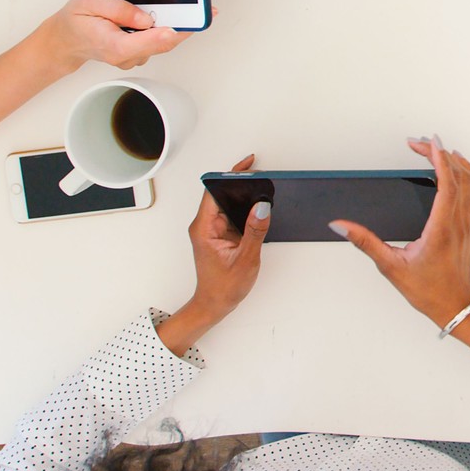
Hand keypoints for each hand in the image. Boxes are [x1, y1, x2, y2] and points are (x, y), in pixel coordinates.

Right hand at [37, 0, 194, 71]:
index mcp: (114, 45)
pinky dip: (165, 27)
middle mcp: (127, 56)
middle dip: (185, 26)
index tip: (188, 23)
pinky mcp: (139, 53)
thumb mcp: (89, 3)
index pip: (146, 42)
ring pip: (163, 42)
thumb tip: (145, 17)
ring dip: (176, 24)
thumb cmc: (76, 21)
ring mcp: (134, 57)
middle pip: (164, 43)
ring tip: (186, 5)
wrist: (65, 40)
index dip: (170, 33)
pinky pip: (158, 41)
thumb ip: (118, 9)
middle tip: (206, 10)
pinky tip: (166, 13)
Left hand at [184, 153, 270, 320]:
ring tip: (264, 195)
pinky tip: (259, 212)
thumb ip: (255, 231)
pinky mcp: (220, 233)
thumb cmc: (223, 287)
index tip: (247, 166)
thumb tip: (263, 207)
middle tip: (263, 179)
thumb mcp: (245, 259)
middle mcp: (205, 225)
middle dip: (243, 184)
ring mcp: (212, 229)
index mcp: (204, 228)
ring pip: (229, 203)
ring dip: (245, 199)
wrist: (214, 304)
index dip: (230, 175)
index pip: (214, 191)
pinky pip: (233, 214)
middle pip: (222, 193)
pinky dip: (246, 210)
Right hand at [332, 137, 469, 327]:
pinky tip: (457, 166)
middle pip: (457, 176)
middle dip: (439, 153)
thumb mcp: (390, 266)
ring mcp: (467, 222)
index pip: (446, 184)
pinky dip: (466, 173)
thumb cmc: (426, 289)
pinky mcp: (469, 225)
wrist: (454, 304)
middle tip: (417, 143)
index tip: (429, 142)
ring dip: (454, 161)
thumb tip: (341, 226)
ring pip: (469, 181)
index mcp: (441, 228)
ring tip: (435, 148)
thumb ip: (365, 242)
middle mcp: (458, 221)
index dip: (439, 159)